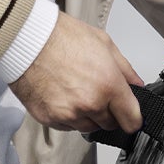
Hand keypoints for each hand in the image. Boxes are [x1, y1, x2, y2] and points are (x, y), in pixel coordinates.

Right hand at [10, 12, 143, 133]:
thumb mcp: (104, 43)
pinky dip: (69, 117)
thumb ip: (125, 69)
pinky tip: (64, 96)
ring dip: (88, 116)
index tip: (131, 116)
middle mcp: (90, 104)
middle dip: (109, 113)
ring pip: (88, 127)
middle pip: (110, 125)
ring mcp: (69, 115)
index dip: (134, 119)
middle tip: (100, 93)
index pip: (131, 120)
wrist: (27, 39)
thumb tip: (136, 85)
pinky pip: (67, 127)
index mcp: (108, 85)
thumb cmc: (63, 36)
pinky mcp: (50, 119)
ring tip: (78, 91)